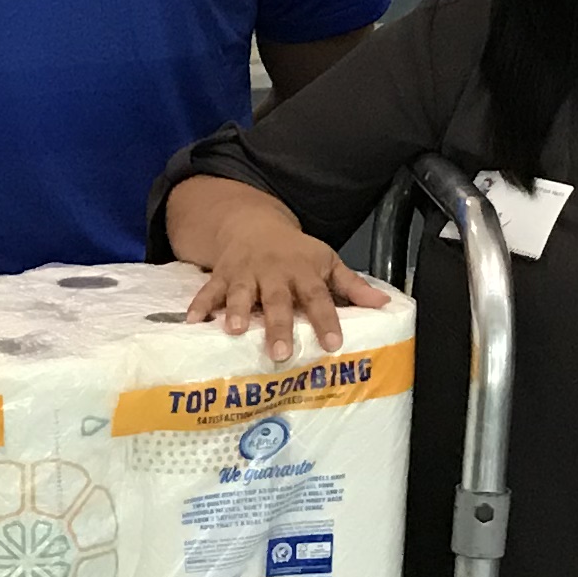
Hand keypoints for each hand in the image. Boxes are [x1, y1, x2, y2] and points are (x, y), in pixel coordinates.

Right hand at [169, 180, 386, 361]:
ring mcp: (246, 274)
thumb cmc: (296, 252)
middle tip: (281, 353)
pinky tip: (192, 322)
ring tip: (234, 330)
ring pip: (241, 293)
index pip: (318, 297)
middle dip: (279, 325)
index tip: (333, 344)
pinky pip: (209, 290)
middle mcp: (274, 273)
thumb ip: (353, 286)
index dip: (326, 320)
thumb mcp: (327, 262)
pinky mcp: (222, 275)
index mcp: (304, 272)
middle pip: (278, 300)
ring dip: (237, 310)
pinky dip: (199, 305)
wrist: (254, 224)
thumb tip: (385, 304)